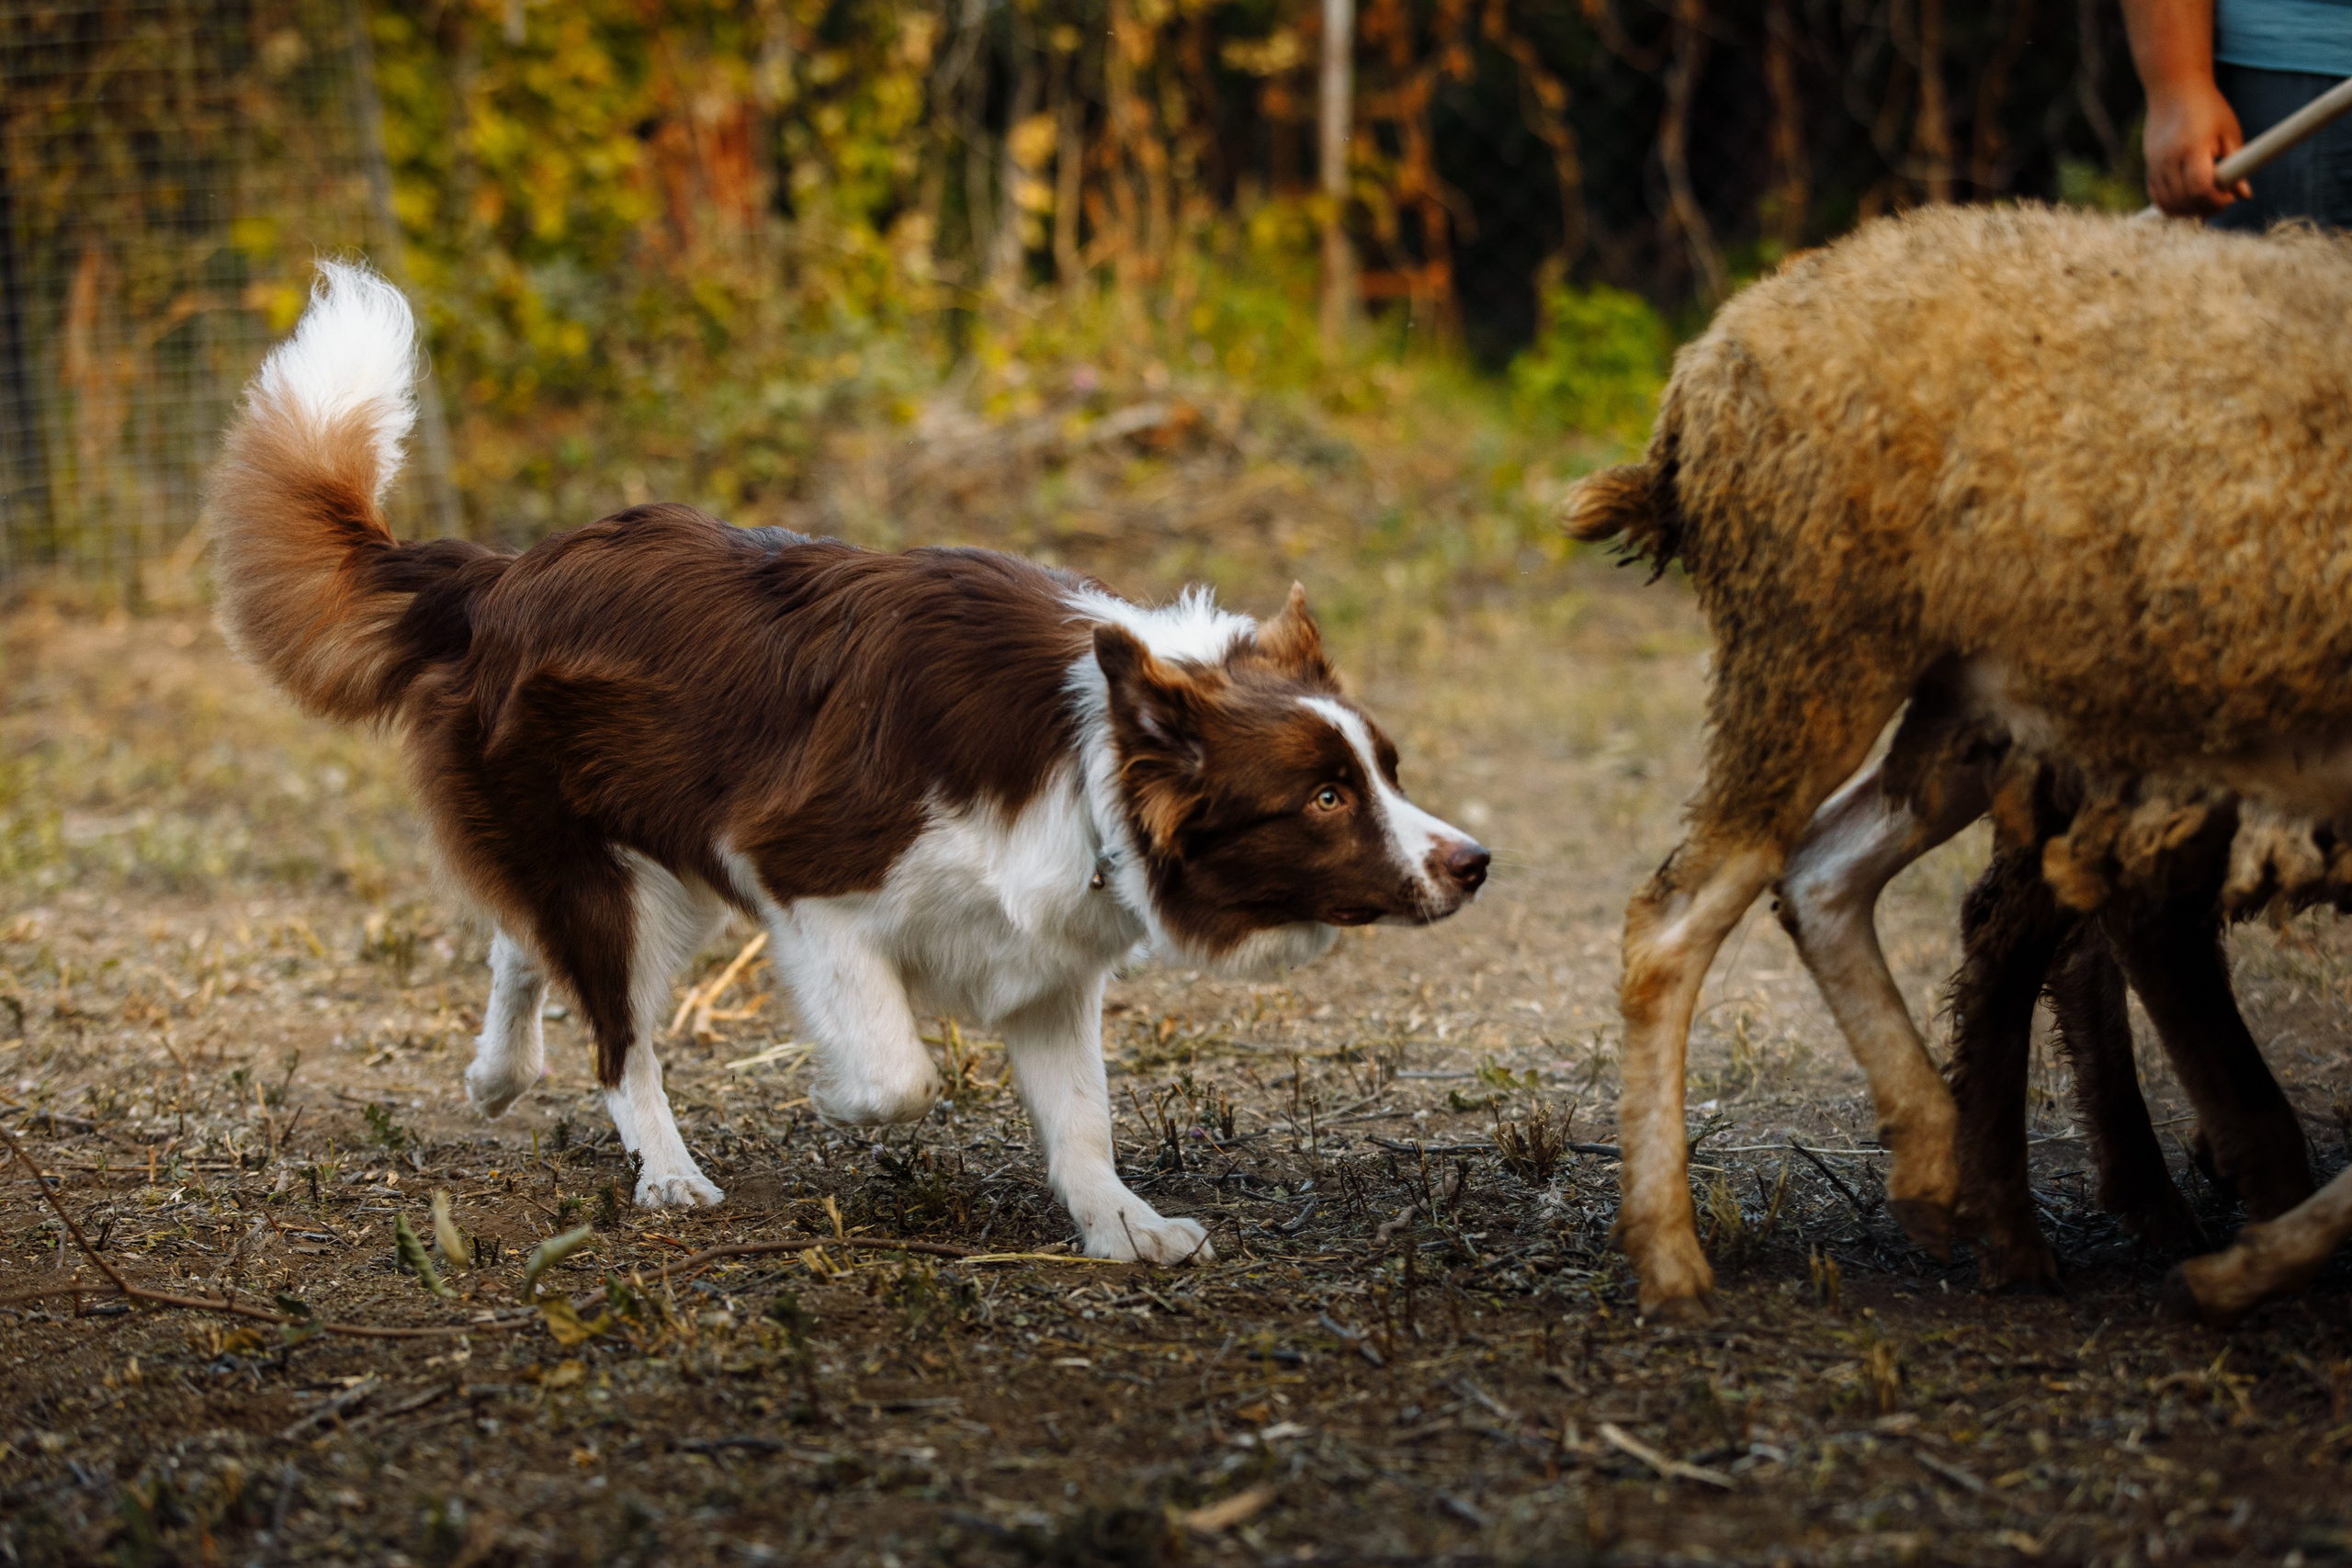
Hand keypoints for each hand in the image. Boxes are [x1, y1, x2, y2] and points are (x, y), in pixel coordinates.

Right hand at [2144, 76, 2253, 214]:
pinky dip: (2172, 205)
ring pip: (2167, 204)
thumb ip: (2237, 163)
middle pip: (2183, 200)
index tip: (2229, 197)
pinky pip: (2157, 197)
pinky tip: (2187, 200)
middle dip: (2204, 208)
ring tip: (2205, 202)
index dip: (2216, 200)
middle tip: (2221, 201)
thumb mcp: (2229, 131)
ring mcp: (2155, 164)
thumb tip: (2245, 195)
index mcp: (2192, 147)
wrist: (2174, 89)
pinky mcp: (2149, 167)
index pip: (2200, 188)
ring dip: (2187, 210)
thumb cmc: (2207, 108)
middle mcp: (2169, 159)